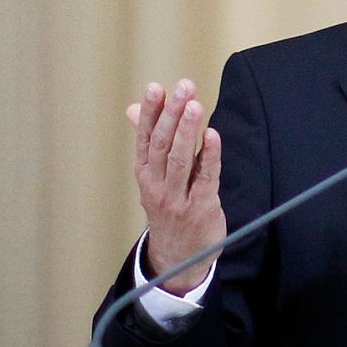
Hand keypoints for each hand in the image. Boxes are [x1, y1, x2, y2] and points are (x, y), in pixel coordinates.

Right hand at [127, 80, 224, 293]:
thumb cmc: (168, 208)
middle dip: (172, 114)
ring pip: (180, 160)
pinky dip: (209, 155)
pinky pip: (205, 178)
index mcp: (145, 174)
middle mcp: (157, 185)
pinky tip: (213, 135)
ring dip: (187, 131)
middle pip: (162, 145)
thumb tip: (134, 109)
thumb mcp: (152, 177)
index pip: (145, 138)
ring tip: (194, 105)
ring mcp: (178, 198)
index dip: (151, 112)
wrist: (176, 259)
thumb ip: (147, 141)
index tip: (156, 88)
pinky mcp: (201, 207)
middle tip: (183, 88)